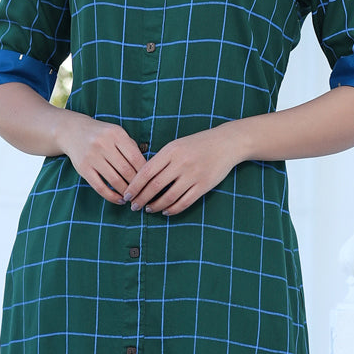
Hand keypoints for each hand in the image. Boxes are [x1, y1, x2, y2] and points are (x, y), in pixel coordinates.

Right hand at [57, 112, 146, 203]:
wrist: (73, 131)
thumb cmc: (102, 135)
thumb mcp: (117, 133)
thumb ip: (131, 148)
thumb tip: (147, 170)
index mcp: (116, 134)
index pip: (136, 158)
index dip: (145, 173)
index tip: (151, 183)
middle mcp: (103, 144)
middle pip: (127, 170)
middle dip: (137, 185)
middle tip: (144, 194)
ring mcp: (92, 156)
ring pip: (115, 180)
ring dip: (126, 192)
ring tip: (133, 197)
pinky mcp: (83, 168)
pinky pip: (100, 187)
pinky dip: (112, 196)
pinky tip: (120, 200)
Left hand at [122, 126, 240, 215]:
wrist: (226, 143)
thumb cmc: (197, 144)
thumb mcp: (177, 145)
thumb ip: (161, 159)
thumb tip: (141, 178)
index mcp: (171, 151)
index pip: (146, 172)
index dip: (134, 186)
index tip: (127, 195)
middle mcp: (181, 163)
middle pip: (155, 186)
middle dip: (141, 199)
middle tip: (133, 207)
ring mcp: (193, 175)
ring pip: (169, 196)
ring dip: (156, 205)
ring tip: (149, 209)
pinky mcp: (204, 185)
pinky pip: (185, 202)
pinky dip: (173, 209)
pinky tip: (166, 211)